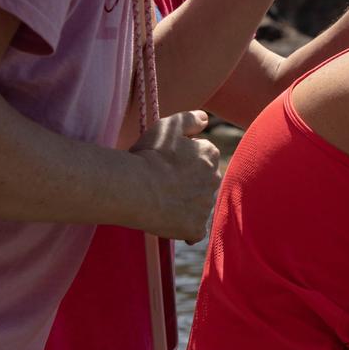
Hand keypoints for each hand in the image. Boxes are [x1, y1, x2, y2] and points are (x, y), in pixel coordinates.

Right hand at [128, 109, 220, 241]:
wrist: (135, 188)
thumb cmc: (149, 155)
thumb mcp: (168, 125)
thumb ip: (190, 118)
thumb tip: (205, 119)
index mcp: (210, 155)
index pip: (204, 155)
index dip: (184, 158)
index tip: (167, 161)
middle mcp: (214, 180)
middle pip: (203, 181)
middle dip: (189, 181)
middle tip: (164, 181)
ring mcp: (205, 206)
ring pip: (198, 205)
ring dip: (186, 204)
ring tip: (162, 200)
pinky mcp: (195, 228)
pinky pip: (194, 231)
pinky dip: (185, 229)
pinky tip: (171, 223)